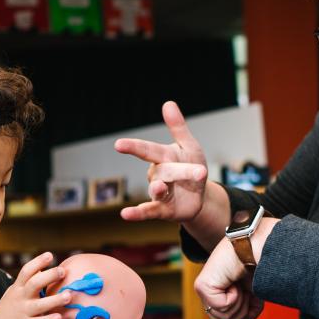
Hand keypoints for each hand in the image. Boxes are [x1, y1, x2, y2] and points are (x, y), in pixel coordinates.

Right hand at [0, 252, 70, 318]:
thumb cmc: (11, 308)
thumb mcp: (15, 292)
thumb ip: (28, 281)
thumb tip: (42, 268)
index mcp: (18, 288)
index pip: (26, 271)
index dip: (37, 262)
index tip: (50, 255)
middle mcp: (21, 298)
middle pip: (34, 284)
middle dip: (49, 276)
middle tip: (62, 271)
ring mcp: (24, 312)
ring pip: (40, 305)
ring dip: (55, 300)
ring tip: (69, 295)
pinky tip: (59, 316)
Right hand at [114, 101, 207, 222]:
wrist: (200, 197)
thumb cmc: (193, 167)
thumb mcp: (190, 147)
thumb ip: (178, 127)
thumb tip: (168, 103)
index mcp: (164, 157)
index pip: (147, 150)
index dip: (133, 147)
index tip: (118, 145)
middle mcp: (157, 174)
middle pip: (164, 171)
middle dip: (181, 171)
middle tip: (200, 171)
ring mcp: (158, 193)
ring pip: (156, 190)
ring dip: (157, 189)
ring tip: (159, 187)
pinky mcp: (161, 210)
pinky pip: (147, 211)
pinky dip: (137, 213)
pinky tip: (125, 215)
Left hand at [194, 237, 264, 318]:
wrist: (253, 248)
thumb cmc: (254, 266)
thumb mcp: (254, 294)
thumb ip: (249, 311)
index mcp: (216, 295)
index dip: (239, 314)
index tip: (247, 295)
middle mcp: (206, 293)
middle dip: (239, 311)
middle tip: (243, 291)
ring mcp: (202, 290)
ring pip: (221, 318)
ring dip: (238, 304)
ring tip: (238, 286)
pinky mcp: (202, 286)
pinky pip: (221, 306)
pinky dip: (234, 297)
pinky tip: (233, 282)